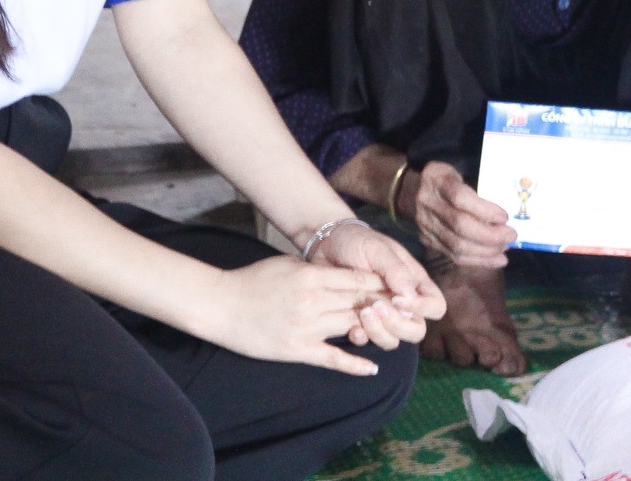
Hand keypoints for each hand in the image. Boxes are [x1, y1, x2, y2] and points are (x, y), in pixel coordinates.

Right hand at [208, 256, 392, 375]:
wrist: (222, 305)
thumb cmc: (253, 280)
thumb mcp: (287, 263)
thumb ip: (317, 269)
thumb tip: (343, 273)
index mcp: (311, 276)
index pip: (357, 279)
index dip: (381, 283)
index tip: (399, 286)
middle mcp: (314, 301)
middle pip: (359, 302)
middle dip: (385, 304)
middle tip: (408, 308)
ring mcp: (307, 327)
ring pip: (351, 327)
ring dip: (373, 329)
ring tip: (395, 330)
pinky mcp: (298, 349)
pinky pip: (332, 358)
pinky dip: (354, 364)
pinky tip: (372, 367)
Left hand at [308, 222, 445, 350]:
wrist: (326, 246)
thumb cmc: (358, 242)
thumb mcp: (378, 249)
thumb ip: (396, 271)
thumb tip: (410, 298)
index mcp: (414, 284)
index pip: (436, 306)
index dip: (423, 309)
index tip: (398, 299)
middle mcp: (402, 304)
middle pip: (416, 330)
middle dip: (399, 325)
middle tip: (377, 307)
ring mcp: (381, 316)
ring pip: (393, 341)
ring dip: (380, 333)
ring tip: (363, 312)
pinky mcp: (360, 323)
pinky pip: (368, 342)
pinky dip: (362, 338)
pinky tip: (353, 328)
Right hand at [405, 162, 514, 269]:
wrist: (412, 190)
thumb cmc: (445, 179)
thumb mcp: (459, 173)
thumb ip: (477, 189)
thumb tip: (505, 216)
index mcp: (437, 179)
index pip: (459, 197)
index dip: (484, 210)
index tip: (505, 217)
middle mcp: (428, 203)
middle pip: (460, 225)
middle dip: (490, 235)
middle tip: (511, 235)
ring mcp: (426, 225)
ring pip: (457, 246)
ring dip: (486, 251)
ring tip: (505, 249)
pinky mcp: (428, 241)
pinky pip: (454, 256)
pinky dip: (478, 260)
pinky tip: (496, 259)